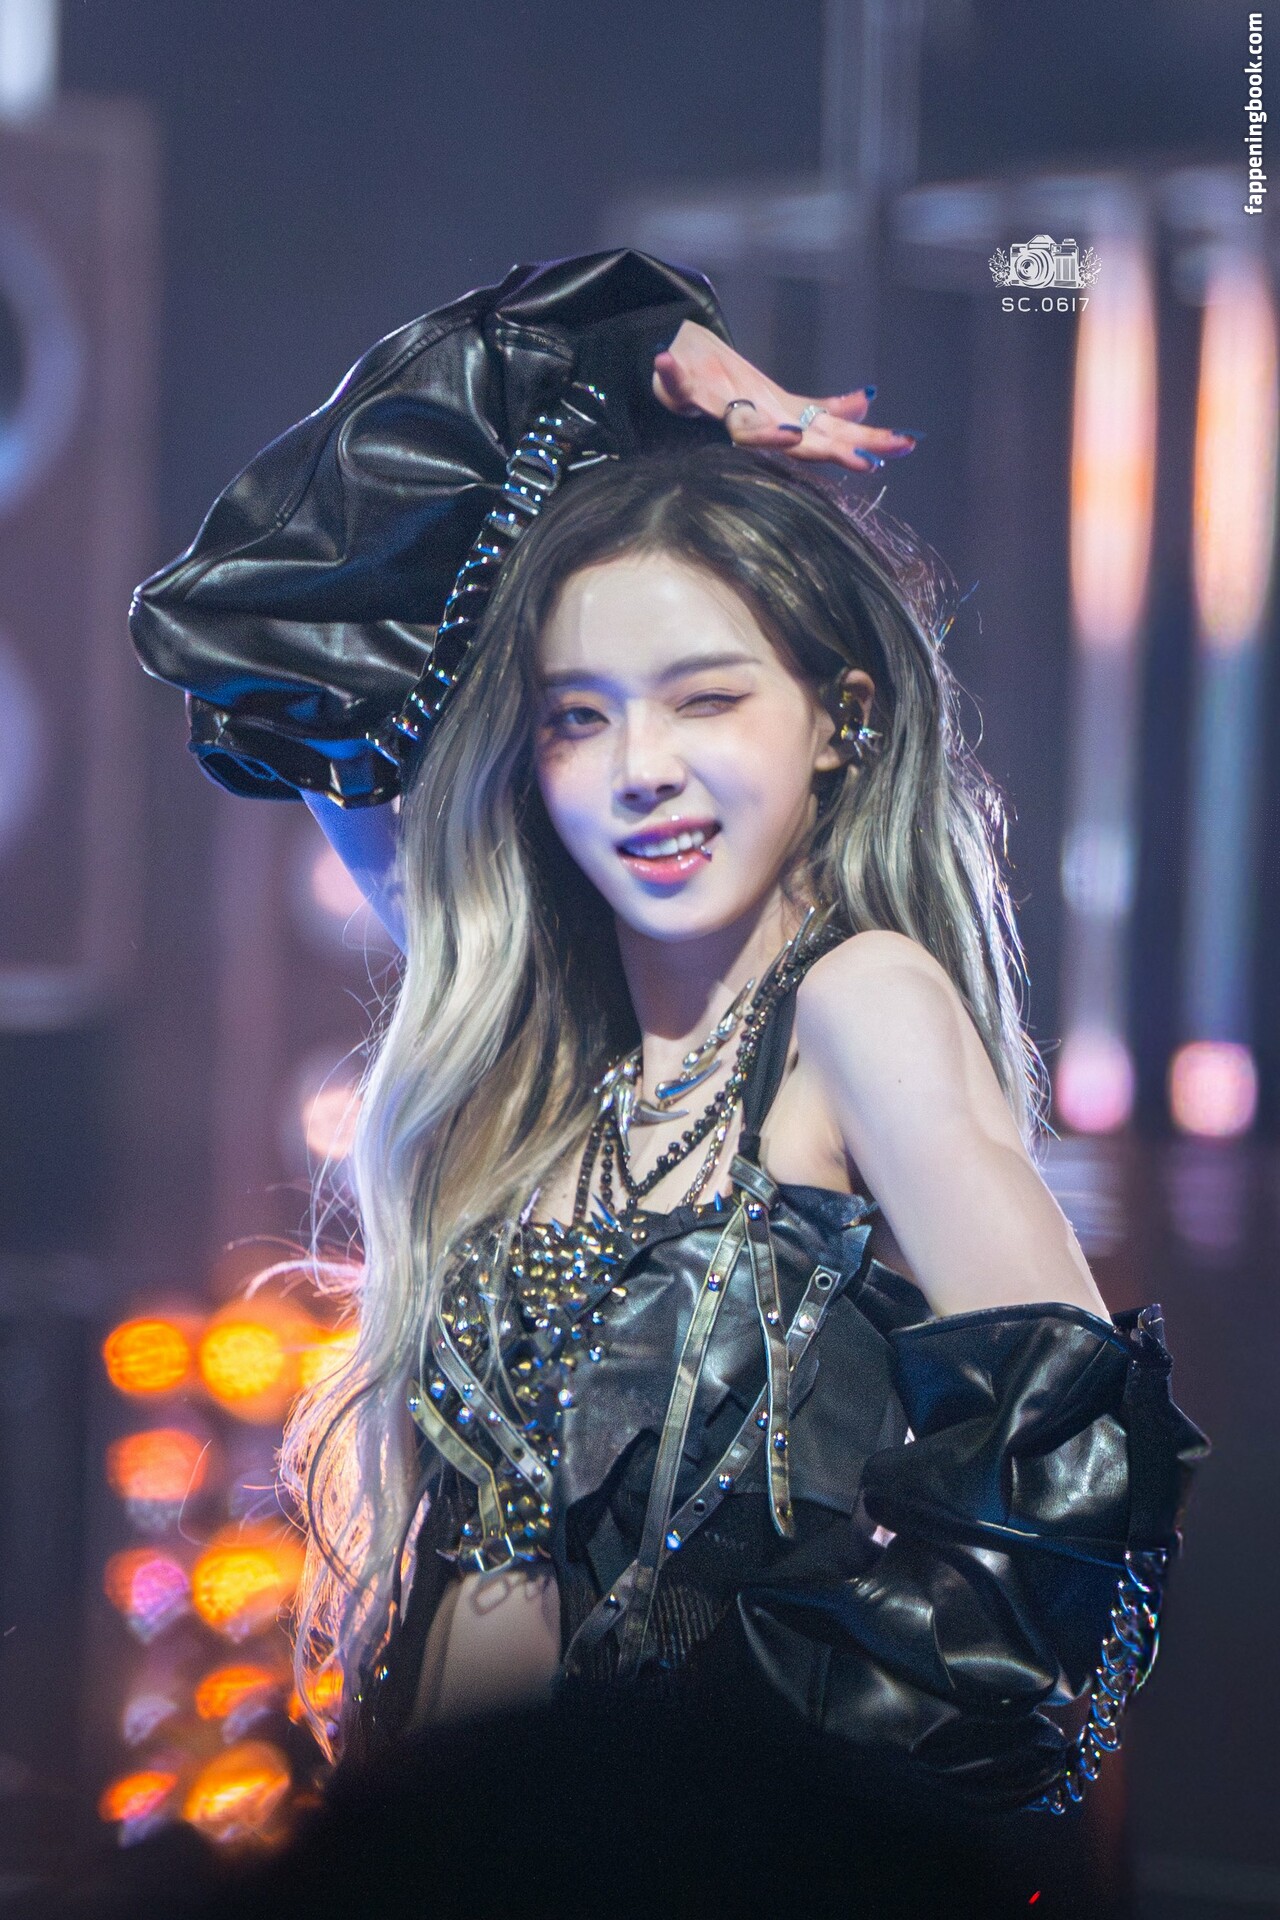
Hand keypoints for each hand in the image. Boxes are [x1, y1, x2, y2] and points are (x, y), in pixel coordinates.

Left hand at [652, 320, 917, 473]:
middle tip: (866, 462)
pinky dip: (671, 373)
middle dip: (832, 451)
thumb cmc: (738, 396)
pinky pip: (676, 387)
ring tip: (791, 436)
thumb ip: (826, 407)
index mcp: (784, 423)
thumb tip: (869, 401)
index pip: (830, 434)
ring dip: (767, 437)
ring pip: (745, 431)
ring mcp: (721, 415)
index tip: (899, 447)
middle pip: (800, 443)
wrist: (686, 378)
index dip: (864, 440)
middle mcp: (758, 425)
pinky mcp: (683, 398)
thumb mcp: (786, 402)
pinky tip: (665, 357)